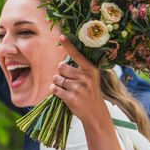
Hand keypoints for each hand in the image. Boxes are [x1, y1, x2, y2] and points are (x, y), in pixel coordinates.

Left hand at [52, 35, 121, 149]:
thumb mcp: (91, 78)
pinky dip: (54, 90)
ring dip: (57, 83)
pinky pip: (55, 89)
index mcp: (91, 69)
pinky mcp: (71, 97)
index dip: (68, 45)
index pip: (77, 55)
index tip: (61, 36)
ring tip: (66, 89)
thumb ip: (79, 69)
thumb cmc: (90, 93)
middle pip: (61, 67)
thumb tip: (61, 63)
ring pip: (56, 78)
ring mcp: (78, 87)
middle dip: (60, 73)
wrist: (95, 113)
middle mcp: (85, 77)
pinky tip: (60, 94)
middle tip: (67, 81)